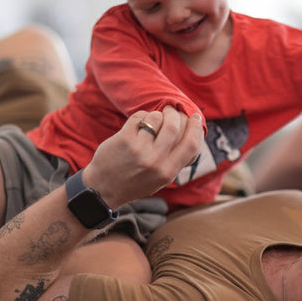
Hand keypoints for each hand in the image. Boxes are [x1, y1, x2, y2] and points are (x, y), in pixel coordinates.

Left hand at [84, 106, 204, 207]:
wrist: (104, 189)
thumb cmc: (137, 181)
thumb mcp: (162, 179)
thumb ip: (177, 159)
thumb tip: (193, 131)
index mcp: (168, 172)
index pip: (191, 144)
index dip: (197, 128)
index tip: (196, 117)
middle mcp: (155, 161)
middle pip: (174, 127)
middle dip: (176, 114)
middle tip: (173, 111)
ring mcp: (139, 150)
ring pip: (157, 118)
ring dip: (158, 115)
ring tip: (154, 120)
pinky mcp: (124, 139)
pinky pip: (139, 117)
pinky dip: (142, 115)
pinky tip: (139, 123)